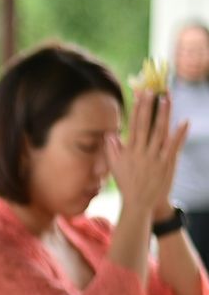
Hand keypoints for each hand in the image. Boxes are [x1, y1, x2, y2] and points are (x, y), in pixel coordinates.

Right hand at [109, 89, 189, 219]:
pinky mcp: (167, 164)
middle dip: (150, 107)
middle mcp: (142, 152)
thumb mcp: (115, 167)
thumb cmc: (127, 184)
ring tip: (168, 99)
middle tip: (154, 91)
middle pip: (147, 125)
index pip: (134, 125)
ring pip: (161, 132)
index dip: (138, 109)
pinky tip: (184, 122)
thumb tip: (110, 134)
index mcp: (130, 151)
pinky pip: (174, 146)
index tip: (140, 95)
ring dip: (164, 115)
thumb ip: (112, 150)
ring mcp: (155, 158)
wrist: (139, 203)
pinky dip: (179, 134)